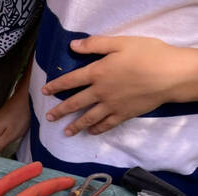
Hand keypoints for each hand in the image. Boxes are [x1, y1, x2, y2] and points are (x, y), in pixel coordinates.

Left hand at [43, 36, 196, 135]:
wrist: (170, 75)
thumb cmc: (147, 54)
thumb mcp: (120, 43)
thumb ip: (95, 44)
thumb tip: (72, 46)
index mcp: (97, 73)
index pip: (70, 80)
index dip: (56, 86)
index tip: (44, 92)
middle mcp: (100, 92)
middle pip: (75, 103)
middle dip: (60, 111)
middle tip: (49, 117)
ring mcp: (112, 105)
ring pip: (88, 118)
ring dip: (75, 125)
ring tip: (65, 132)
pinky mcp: (125, 114)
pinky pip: (107, 124)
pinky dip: (98, 129)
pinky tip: (92, 132)